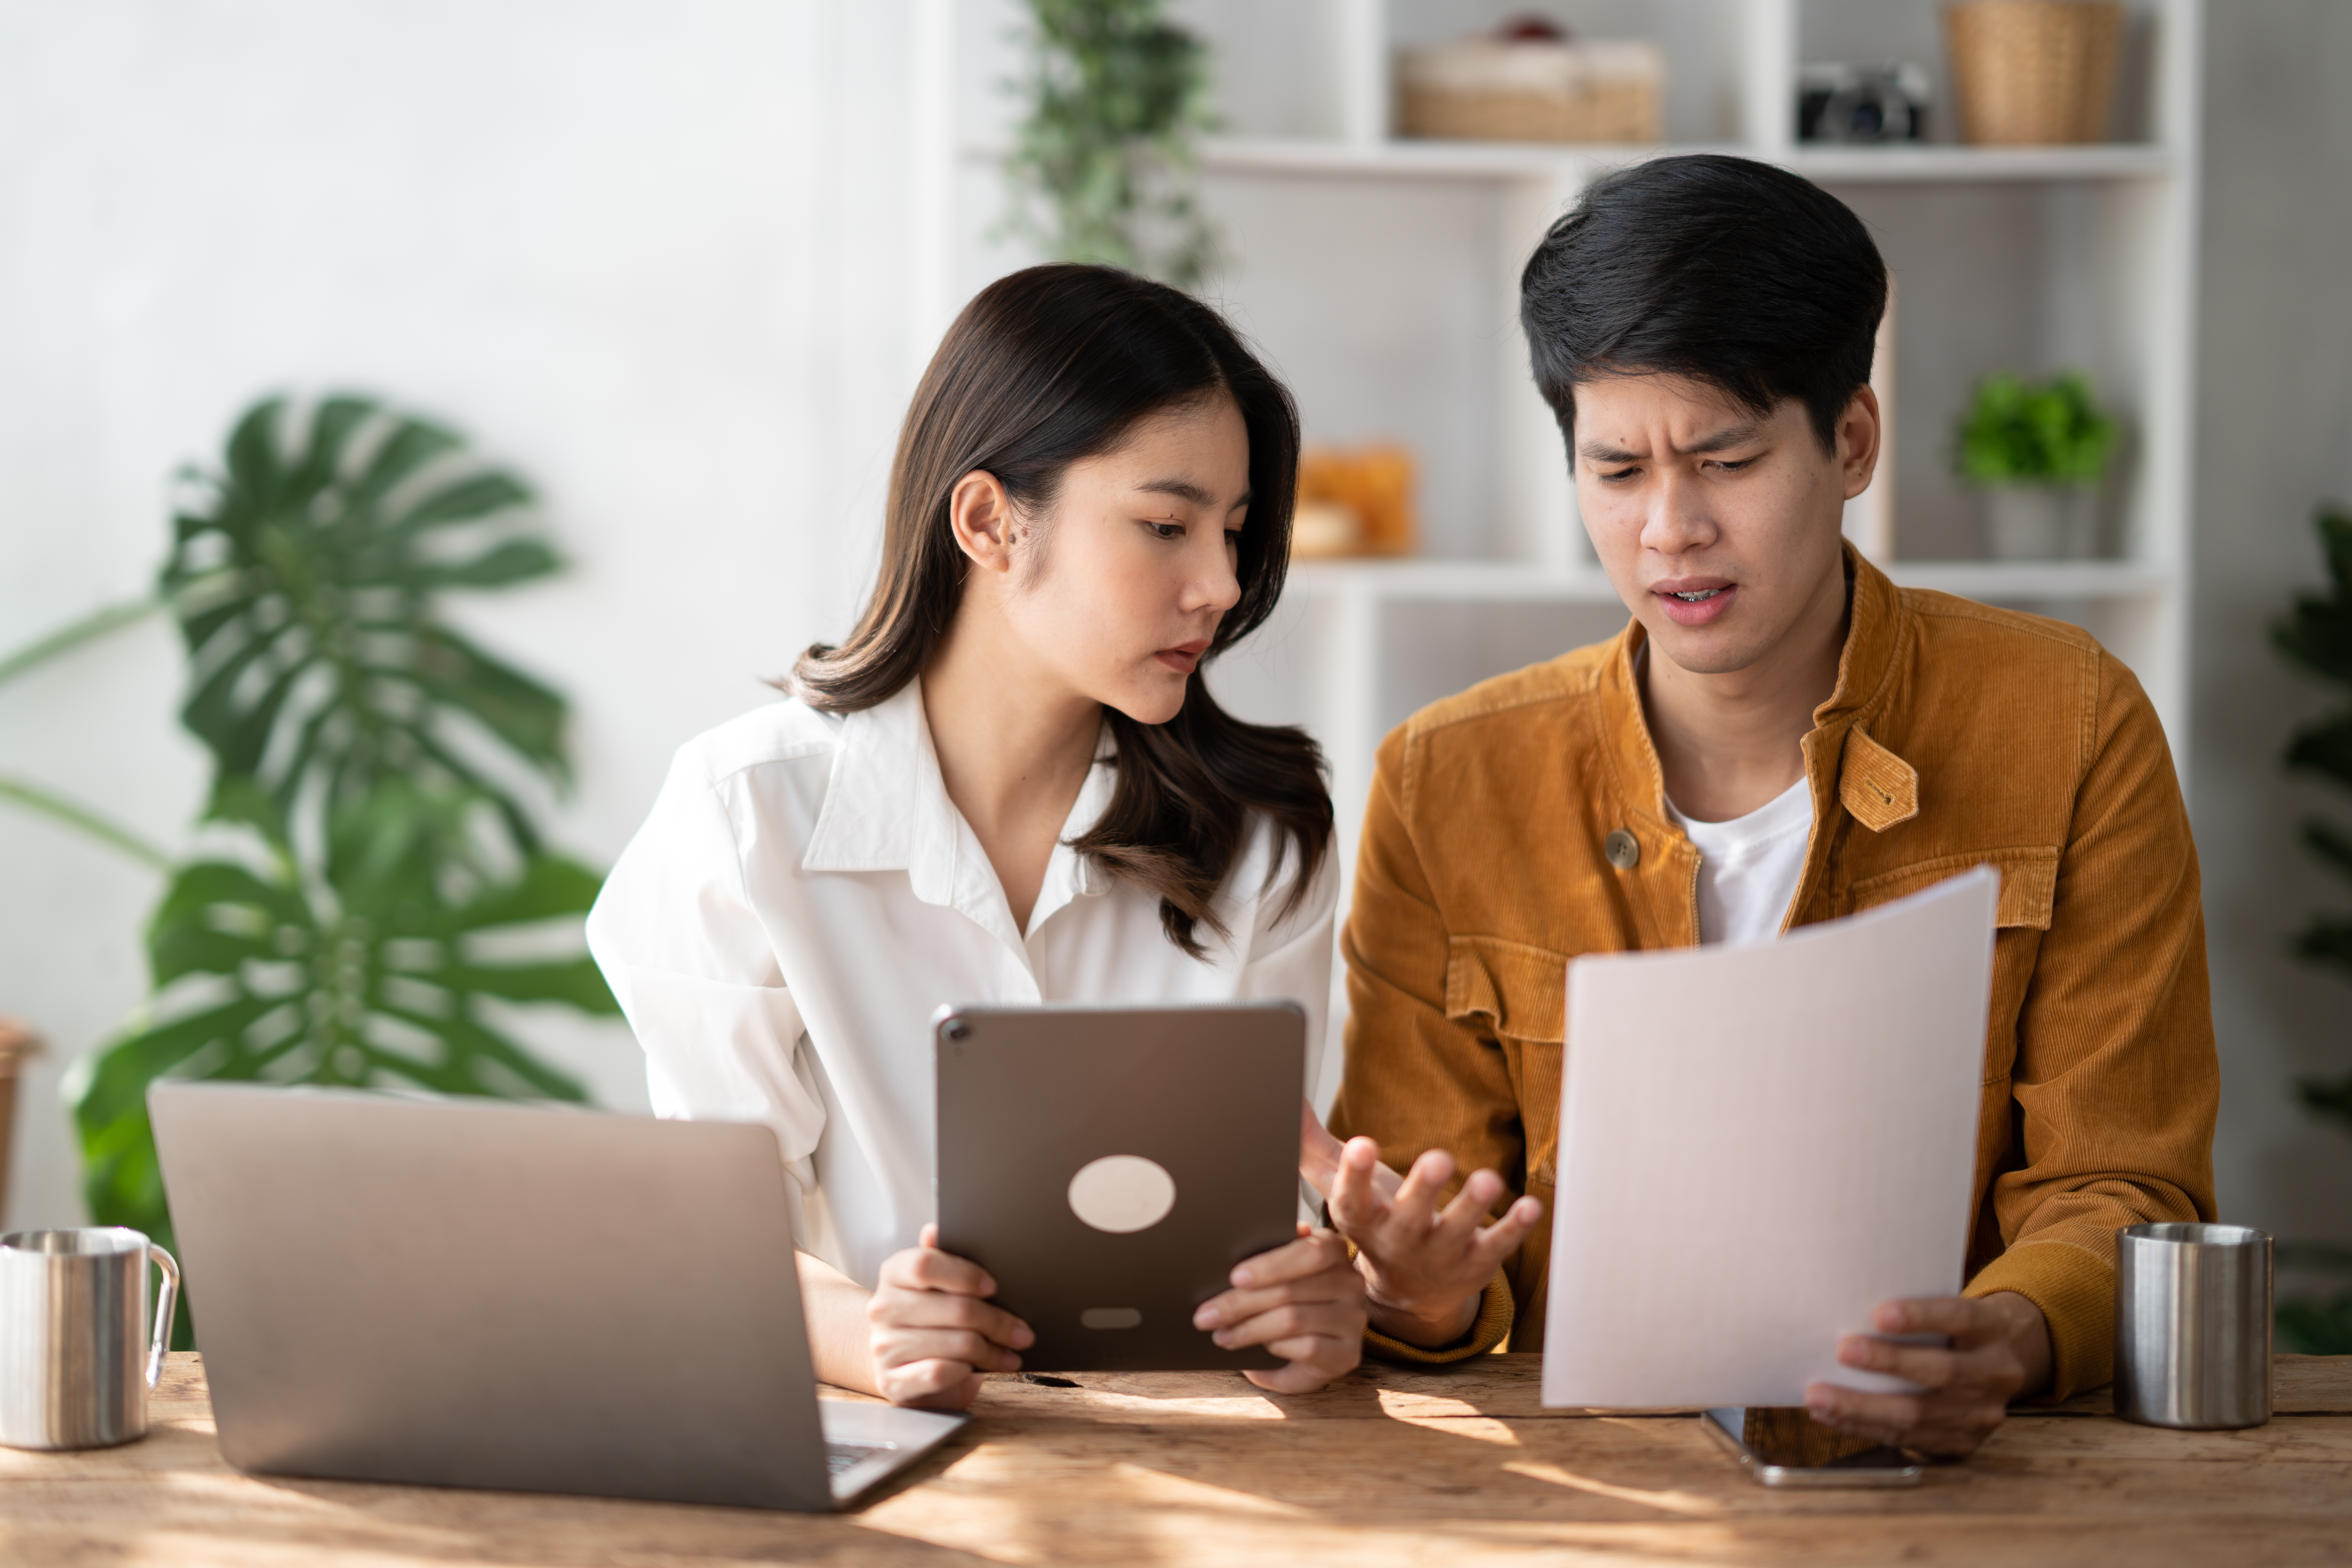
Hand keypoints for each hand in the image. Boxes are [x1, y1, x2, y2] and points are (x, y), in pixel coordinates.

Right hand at [867, 1223, 1034, 1409]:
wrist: (901, 1363)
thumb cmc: (928, 1318)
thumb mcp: (933, 1285)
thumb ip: (940, 1258)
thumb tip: (935, 1229)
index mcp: (893, 1274)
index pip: (924, 1264)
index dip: (965, 1274)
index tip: (994, 1286)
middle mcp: (882, 1308)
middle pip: (954, 1308)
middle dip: (997, 1322)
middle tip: (1023, 1332)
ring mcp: (884, 1347)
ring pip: (955, 1345)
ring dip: (991, 1351)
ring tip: (1010, 1353)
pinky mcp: (892, 1381)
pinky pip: (940, 1373)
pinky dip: (967, 1371)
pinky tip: (979, 1369)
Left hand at [1191, 1224, 1366, 1392]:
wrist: (1315, 1345)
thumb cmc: (1288, 1299)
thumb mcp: (1279, 1273)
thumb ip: (1269, 1257)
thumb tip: (1239, 1249)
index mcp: (1334, 1250)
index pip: (1310, 1252)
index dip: (1271, 1265)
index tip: (1234, 1278)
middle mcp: (1350, 1283)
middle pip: (1290, 1290)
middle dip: (1241, 1304)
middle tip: (1207, 1316)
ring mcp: (1353, 1320)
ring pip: (1294, 1319)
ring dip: (1250, 1330)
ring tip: (1222, 1335)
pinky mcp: (1348, 1354)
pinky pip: (1308, 1348)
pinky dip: (1277, 1349)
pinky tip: (1258, 1351)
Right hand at [1321, 1134, 1541, 1348]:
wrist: (1411, 1294)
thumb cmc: (1378, 1225)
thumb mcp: (1346, 1193)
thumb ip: (1314, 1147)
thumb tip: (1288, 1096)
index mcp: (1362, 1223)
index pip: (1351, 1202)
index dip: (1355, 1176)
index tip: (1361, 1145)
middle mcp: (1400, 1242)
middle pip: (1409, 1218)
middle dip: (1424, 1190)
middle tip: (1438, 1159)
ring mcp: (1440, 1255)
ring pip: (1457, 1232)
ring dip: (1473, 1206)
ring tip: (1488, 1179)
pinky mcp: (1477, 1262)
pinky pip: (1497, 1246)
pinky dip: (1514, 1227)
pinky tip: (1532, 1206)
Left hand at [1805, 1292, 2053, 1458]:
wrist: (1999, 1364)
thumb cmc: (1952, 1329)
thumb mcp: (1949, 1310)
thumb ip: (1913, 1314)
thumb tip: (1844, 1310)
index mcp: (1992, 1329)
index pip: (1960, 1318)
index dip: (1921, 1316)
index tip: (1878, 1315)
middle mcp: (1996, 1373)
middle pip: (1941, 1372)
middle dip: (1887, 1363)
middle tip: (1842, 1351)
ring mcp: (1982, 1413)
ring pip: (1919, 1416)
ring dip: (1862, 1408)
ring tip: (1818, 1397)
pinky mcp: (1963, 1442)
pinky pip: (1908, 1439)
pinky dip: (1865, 1427)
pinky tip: (1833, 1417)